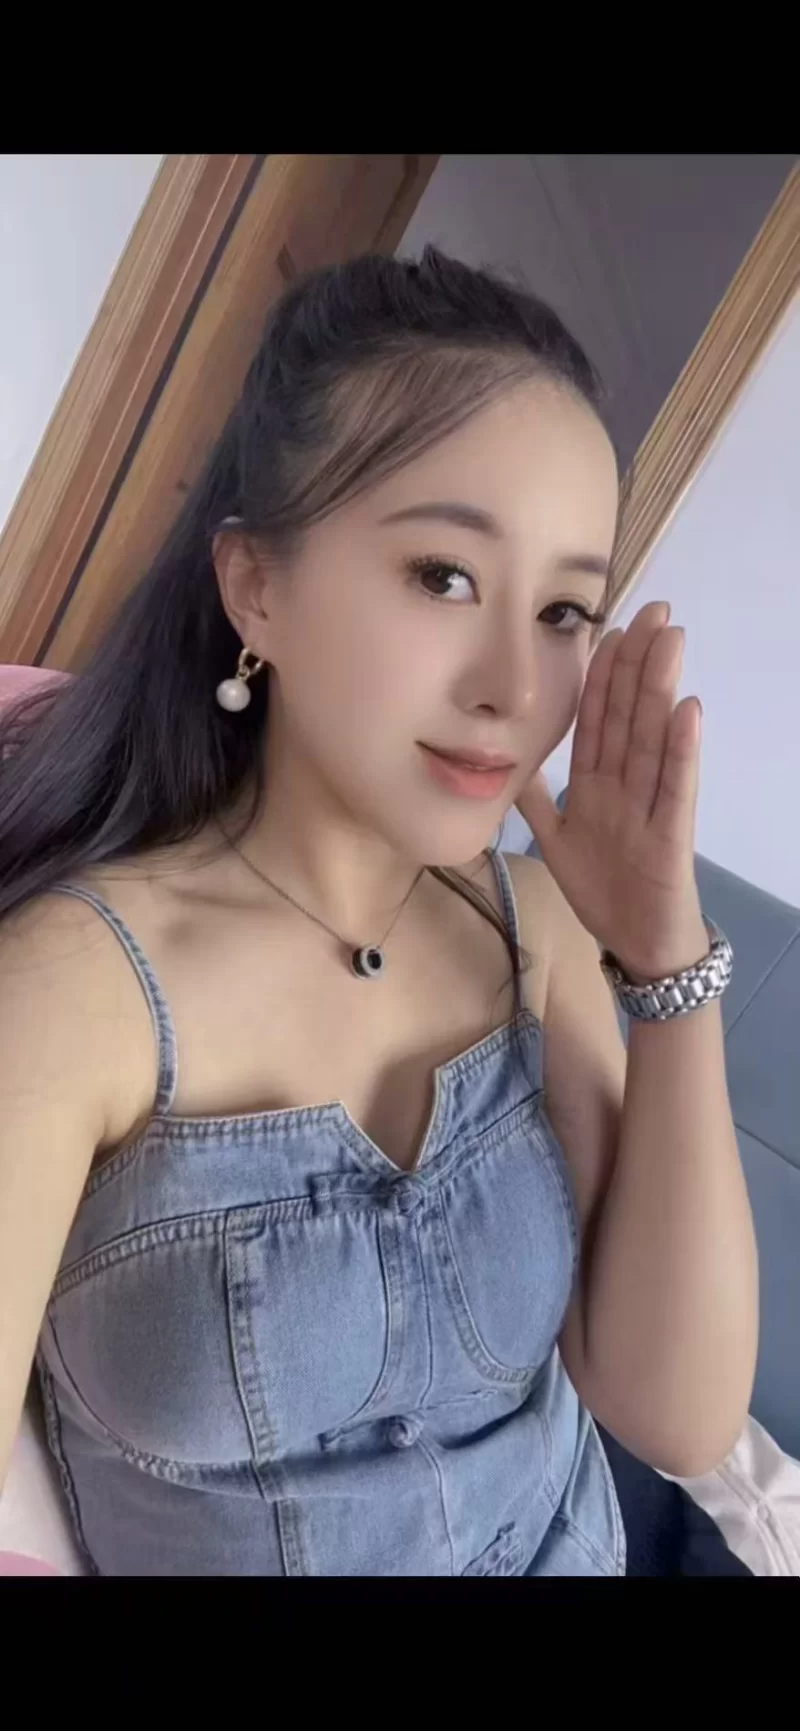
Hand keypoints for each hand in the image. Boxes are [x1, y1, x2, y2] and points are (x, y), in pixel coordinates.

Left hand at [517, 601, 707, 981]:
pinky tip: (688, 710)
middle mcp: (626, 787)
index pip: (598, 719)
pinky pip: (676, 790)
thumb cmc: (605, 891)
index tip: (610, 627)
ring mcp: (650, 808)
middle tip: (655, 609)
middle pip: (631, 716)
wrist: (637, 945)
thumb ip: (536, 800)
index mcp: (597, 785)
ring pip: (653, 739)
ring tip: (671, 640)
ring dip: (661, 688)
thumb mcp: (555, 840)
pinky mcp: (669, 837)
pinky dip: (681, 751)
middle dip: (639, 662)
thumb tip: (505, 759)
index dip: (603, 675)